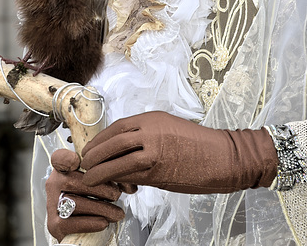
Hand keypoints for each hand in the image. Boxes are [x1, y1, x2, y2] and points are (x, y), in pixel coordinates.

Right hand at [46, 149, 124, 241]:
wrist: (76, 230)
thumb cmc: (89, 200)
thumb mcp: (94, 182)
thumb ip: (104, 175)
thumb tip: (126, 181)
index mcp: (62, 170)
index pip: (59, 158)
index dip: (68, 158)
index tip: (80, 161)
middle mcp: (53, 184)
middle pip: (75, 182)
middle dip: (101, 189)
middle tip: (116, 195)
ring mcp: (52, 205)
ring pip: (77, 203)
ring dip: (102, 208)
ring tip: (117, 213)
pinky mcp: (54, 225)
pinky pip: (73, 222)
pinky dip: (91, 222)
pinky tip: (104, 222)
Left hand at [81, 112, 277, 193]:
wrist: (222, 157)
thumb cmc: (197, 143)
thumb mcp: (168, 127)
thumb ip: (145, 134)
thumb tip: (122, 146)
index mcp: (152, 119)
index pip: (117, 127)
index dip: (100, 138)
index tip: (90, 147)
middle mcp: (150, 132)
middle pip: (112, 142)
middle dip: (94, 154)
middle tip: (84, 163)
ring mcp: (154, 152)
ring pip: (118, 162)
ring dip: (100, 171)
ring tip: (90, 178)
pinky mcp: (159, 173)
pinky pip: (131, 177)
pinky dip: (118, 181)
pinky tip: (112, 186)